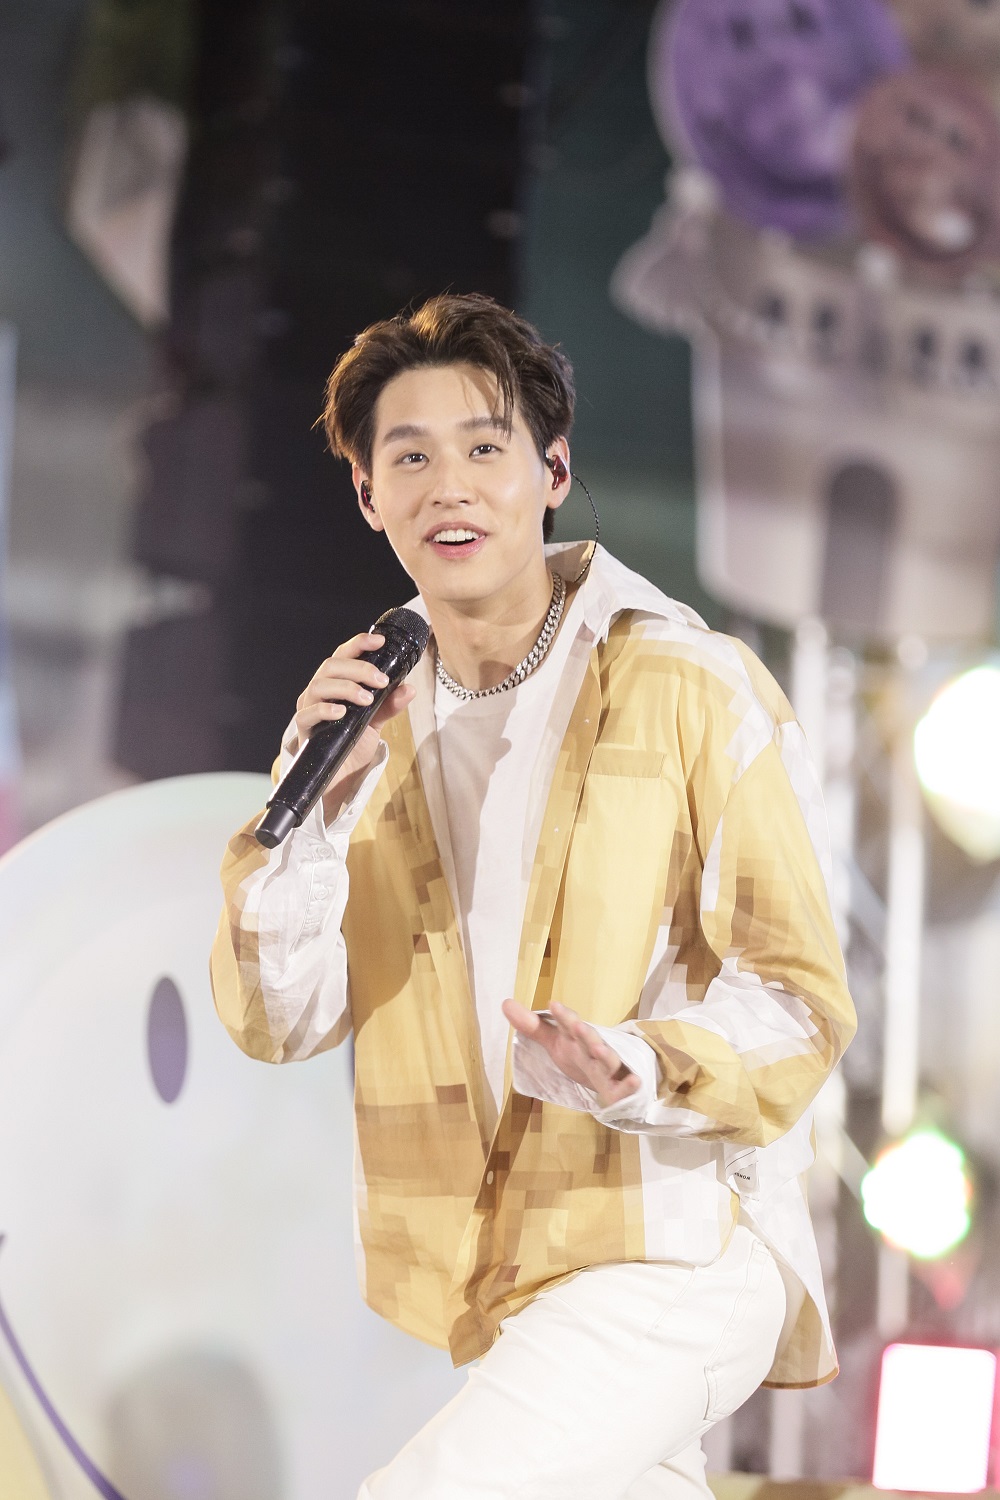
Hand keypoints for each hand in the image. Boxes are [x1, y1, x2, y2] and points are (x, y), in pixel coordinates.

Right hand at [292, 632, 414, 821]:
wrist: (344, 775)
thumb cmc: (355, 741)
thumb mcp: (377, 720)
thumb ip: (390, 704)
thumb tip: (410, 689)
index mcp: (336, 682)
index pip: (343, 654)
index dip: (359, 643)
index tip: (380, 640)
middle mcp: (320, 690)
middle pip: (331, 666)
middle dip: (358, 668)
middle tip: (381, 680)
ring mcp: (309, 708)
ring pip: (319, 685)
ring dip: (345, 687)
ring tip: (366, 698)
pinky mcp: (304, 729)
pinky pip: (307, 714)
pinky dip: (325, 710)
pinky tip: (341, 712)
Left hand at [501, 999, 639, 1110]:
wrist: (617, 1075)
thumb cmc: (581, 1056)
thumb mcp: (555, 1041)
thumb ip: (532, 1025)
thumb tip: (505, 1003)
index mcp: (576, 1038)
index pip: (568, 1024)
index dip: (563, 1016)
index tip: (553, 1004)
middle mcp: (592, 1050)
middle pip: (589, 1040)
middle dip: (584, 1033)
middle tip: (576, 1025)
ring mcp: (607, 1068)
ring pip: (608, 1061)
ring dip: (605, 1055)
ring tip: (600, 1050)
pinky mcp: (617, 1089)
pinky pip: (624, 1089)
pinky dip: (630, 1086)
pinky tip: (634, 1081)